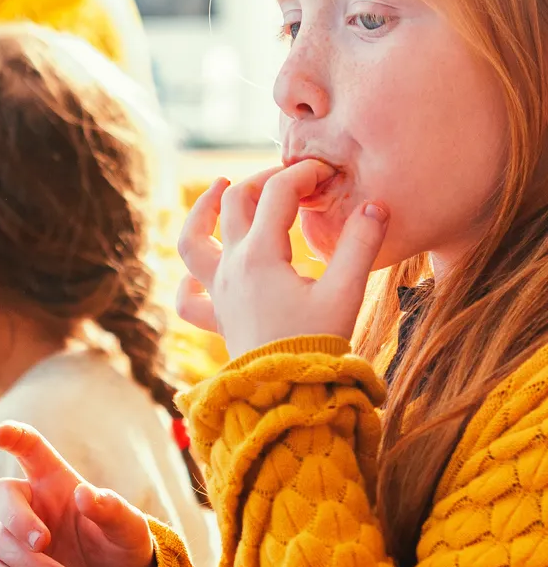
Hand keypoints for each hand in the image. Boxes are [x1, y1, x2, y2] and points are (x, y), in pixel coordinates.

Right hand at [0, 423, 154, 566]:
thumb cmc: (123, 545)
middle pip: (0, 494)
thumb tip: (85, 494)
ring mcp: (18, 537)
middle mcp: (31, 504)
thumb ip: (111, 509)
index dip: (12, 436)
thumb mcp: (129, 527)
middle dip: (16, 519)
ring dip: (22, 561)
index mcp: (56, 481)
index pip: (30, 448)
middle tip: (44, 542)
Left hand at [175, 162, 389, 357]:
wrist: (287, 393)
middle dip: (262, 181)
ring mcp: (219, 294)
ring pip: (192, 243)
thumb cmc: (316, 345)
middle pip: (234, 204)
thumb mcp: (345, 292)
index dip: (304, 173)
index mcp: (261, 255)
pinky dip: (189, 280)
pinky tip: (199, 272)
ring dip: (202, 211)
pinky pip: (189, 299)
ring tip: (219, 188)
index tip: (328, 174)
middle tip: (289, 179)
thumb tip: (377, 204)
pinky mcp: (218, 320)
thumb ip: (362, 244)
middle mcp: (232, 268)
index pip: (278, 192)